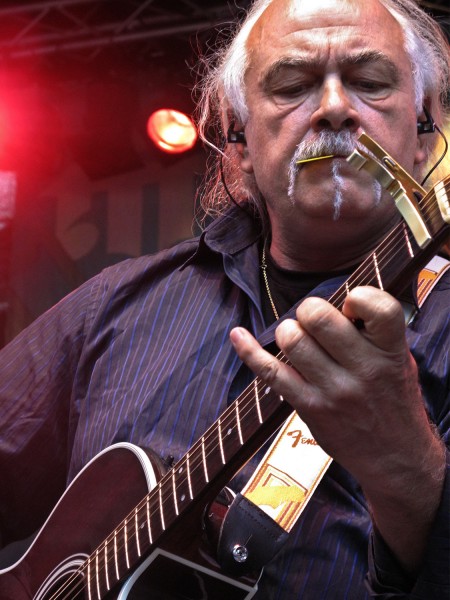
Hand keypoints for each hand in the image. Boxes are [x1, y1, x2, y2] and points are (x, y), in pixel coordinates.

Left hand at [230, 286, 444, 570]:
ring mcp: (334, 390)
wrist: (396, 457)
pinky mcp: (309, 407)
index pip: (377, 306)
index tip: (351, 307)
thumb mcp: (400, 360)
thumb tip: (338, 300)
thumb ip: (375, 332)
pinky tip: (238, 334)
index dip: (358, 297)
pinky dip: (249, 350)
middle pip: (318, 317)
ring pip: (292, 339)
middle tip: (315, 321)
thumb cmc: (394, 400)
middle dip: (310, 310)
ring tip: (300, 341)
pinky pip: (270, 372)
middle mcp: (364, 369)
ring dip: (289, 331)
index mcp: (391, 351)